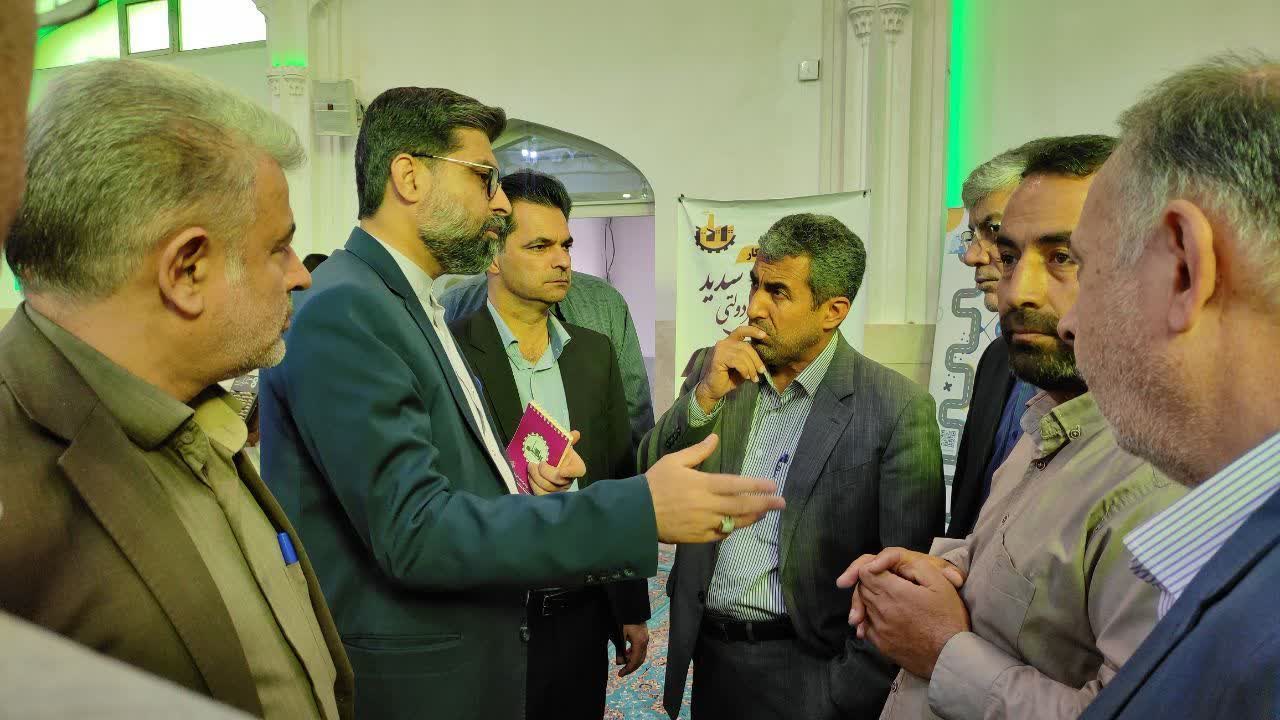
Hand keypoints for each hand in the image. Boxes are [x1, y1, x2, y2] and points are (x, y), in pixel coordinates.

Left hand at [530, 430, 583, 495]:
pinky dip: (534, 486)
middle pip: (559, 481)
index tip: (561, 471)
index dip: (570, 472)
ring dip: (536, 478)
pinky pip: (542, 494)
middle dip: (545, 472)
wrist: (547, 462)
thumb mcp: (562, 445)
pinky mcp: (549, 495)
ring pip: (549, 488)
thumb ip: (569, 439)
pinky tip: (530, 477)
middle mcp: (569, 480)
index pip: (578, 471)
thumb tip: (576, 433)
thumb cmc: (556, 453)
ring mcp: (559, 490)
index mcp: (575, 467)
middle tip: (534, 463)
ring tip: (530, 468)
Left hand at [615, 623, 649, 676]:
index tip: (620, 674)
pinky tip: (626, 653)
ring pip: (641, 655)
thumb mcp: (620, 635)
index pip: (635, 661)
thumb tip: (619, 662)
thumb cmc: (625, 620)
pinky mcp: (644, 636)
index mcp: (639, 642)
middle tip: (621, 672)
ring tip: (622, 662)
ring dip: (632, 661)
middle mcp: (645, 642)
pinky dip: (633, 654)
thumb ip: (620, 649)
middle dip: (630, 667)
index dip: (628, 669)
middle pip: (639, 660)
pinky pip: (640, 649)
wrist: (632, 608)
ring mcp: (645, 639)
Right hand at [647, 434, 784, 542]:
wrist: (636, 513)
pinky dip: (732, 529)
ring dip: (753, 517)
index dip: (756, 485)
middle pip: (742, 506)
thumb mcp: (674, 461)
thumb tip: (715, 438)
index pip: (736, 485)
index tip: (773, 485)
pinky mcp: (697, 538)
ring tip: (765, 512)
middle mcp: (707, 505)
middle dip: (764, 503)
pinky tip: (739, 524)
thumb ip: (698, 451)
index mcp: (703, 484)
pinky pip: (721, 534)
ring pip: (735, 522)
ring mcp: (704, 523)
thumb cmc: (655, 483)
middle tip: (781, 502)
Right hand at [694, 324, 767, 413]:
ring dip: (751, 368)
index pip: (741, 330)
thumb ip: (749, 358)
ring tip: (753, 378)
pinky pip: (738, 361)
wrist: (714, 390)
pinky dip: (744, 370)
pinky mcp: (718, 358)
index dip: (753, 331)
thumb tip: (764, 355)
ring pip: (743, 355)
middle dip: (756, 360)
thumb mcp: (743, 366)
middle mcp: (723, 343)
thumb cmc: (728, 378)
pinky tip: (745, 377)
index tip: (764, 335)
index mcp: (729, 342)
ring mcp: (720, 349)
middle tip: (761, 371)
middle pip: (746, 346)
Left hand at [855, 558, 970, 678]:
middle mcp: (881, 610)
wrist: (952, 656)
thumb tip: (891, 563)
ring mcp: (879, 629)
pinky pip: (866, 626)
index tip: (886, 571)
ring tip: (890, 600)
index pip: (865, 572)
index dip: (874, 567)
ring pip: (862, 606)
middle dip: (871, 582)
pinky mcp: (881, 645)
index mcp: (894, 592)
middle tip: (890, 584)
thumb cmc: (949, 618)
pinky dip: (871, 619)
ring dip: (871, 600)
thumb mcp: (940, 583)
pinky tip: (886, 618)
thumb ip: (913, 566)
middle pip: (862, 588)